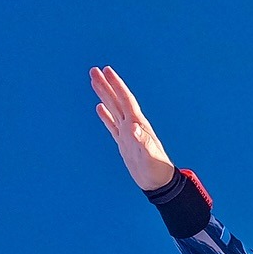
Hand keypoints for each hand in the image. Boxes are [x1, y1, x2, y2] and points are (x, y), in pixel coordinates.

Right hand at [90, 66, 176, 191]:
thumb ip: (141, 141)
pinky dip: (105, 116)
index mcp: (138, 124)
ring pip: (113, 109)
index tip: (106, 71)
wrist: (159, 183)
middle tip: (94, 70)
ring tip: (95, 82)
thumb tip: (132, 126)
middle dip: (106, 85)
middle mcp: (132, 125)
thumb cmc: (157, 169)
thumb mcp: (149, 155)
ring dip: (104, 96)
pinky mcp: (124, 143)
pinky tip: (100, 108)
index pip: (125, 100)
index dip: (116, 85)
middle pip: (117, 100)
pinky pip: (112, 125)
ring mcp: (127, 134)